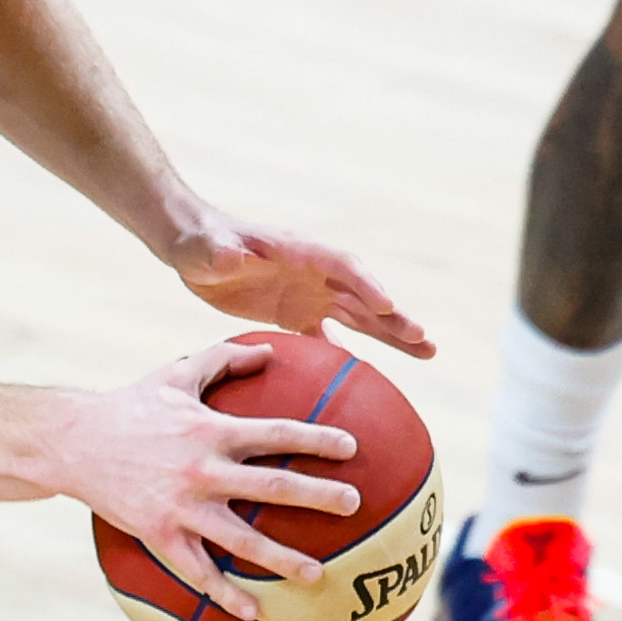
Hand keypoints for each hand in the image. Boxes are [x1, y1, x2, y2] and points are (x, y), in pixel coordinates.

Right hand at [40, 333, 365, 591]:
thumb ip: (224, 359)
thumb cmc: (130, 406)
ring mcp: (182, 507)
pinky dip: (226, 594)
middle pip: (272, 487)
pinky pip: (199, 571)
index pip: (276, 433)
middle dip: (318, 496)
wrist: (73, 442)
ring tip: (318, 574)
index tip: (351, 448)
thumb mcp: (176, 374)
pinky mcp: (161, 535)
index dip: (316, 440)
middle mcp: (203, 469)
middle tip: (354, 505)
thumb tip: (270, 350)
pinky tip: (254, 613)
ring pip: (241, 540)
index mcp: (212, 430)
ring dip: (282, 559)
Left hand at [172, 213, 435, 359]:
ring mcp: (309, 295)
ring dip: (391, 335)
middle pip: (363, 296)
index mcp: (300, 251)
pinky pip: (328, 338)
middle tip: (424, 340)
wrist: (194, 248)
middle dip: (394, 317)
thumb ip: (222, 252)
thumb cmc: (202, 241)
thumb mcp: (209, 247)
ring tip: (427, 352)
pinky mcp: (296, 314)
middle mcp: (314, 273)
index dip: (365, 284)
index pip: (343, 266)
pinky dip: (347, 356)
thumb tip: (231, 256)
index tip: (387, 305)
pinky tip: (365, 379)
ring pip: (359, 318)